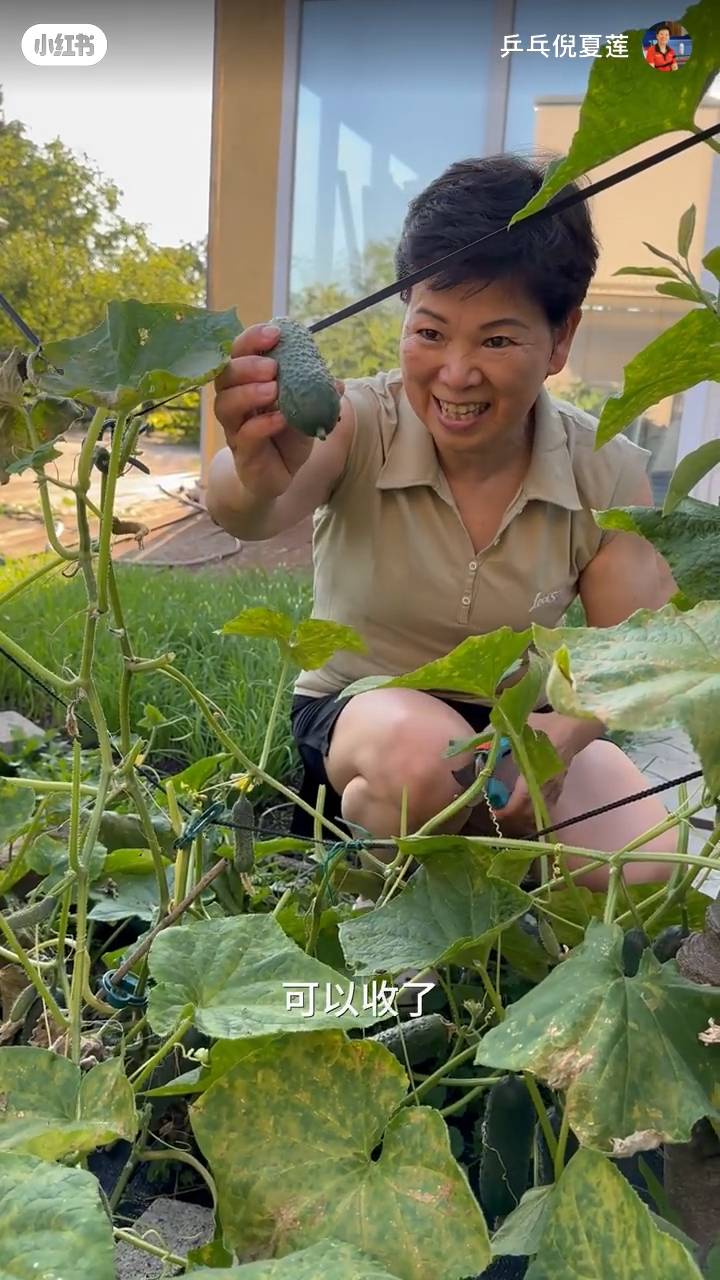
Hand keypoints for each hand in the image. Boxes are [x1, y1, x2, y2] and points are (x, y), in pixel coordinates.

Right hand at [213, 324, 343, 501]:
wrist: (276, 477)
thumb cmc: (286, 437)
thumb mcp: (305, 412)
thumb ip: (316, 395)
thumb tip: (337, 383)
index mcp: (247, 383)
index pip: (239, 353)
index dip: (252, 339)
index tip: (275, 333)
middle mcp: (234, 402)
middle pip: (225, 375)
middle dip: (247, 365)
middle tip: (273, 368)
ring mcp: (234, 428)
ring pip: (225, 404)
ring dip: (248, 393)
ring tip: (272, 390)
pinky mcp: (242, 452)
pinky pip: (244, 435)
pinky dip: (261, 425)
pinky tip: (280, 420)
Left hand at [491, 714, 581, 836]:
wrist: (572, 727)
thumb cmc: (544, 726)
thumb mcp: (517, 727)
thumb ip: (495, 738)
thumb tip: (475, 749)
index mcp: (536, 771)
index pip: (522, 801)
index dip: (507, 812)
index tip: (494, 812)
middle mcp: (547, 785)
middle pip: (530, 814)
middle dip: (513, 819)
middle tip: (496, 814)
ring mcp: (555, 789)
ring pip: (539, 814)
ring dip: (523, 818)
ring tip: (507, 813)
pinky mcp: (558, 789)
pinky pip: (545, 809)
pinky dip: (533, 813)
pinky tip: (522, 809)